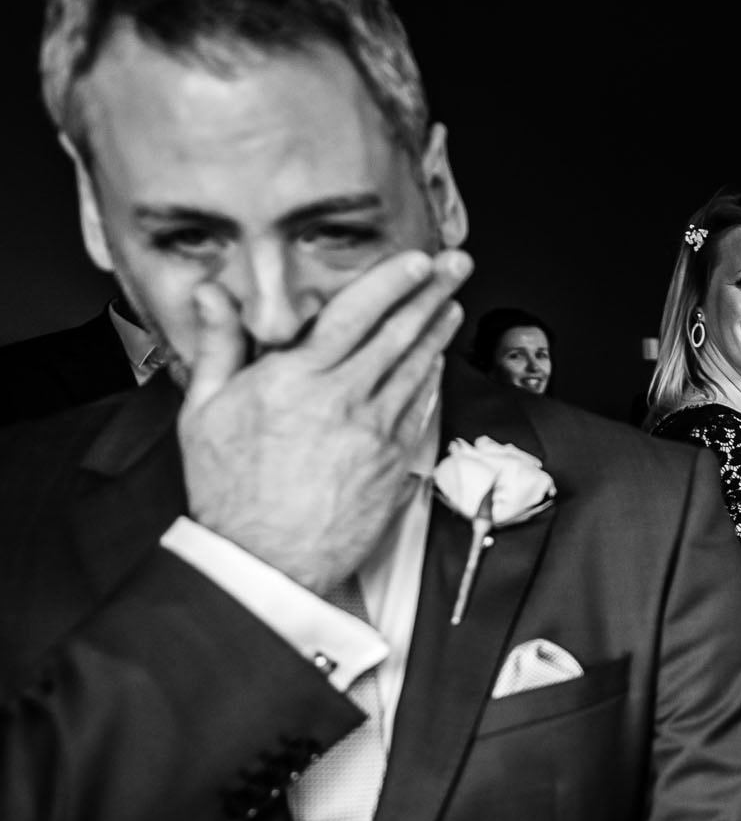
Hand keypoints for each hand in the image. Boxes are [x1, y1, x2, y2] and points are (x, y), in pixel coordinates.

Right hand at [179, 249, 472, 594]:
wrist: (264, 560)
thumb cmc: (230, 491)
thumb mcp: (204, 411)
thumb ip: (219, 345)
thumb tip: (212, 294)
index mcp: (296, 380)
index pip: (355, 315)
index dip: (392, 281)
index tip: (415, 260)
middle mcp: (343, 400)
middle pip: (398, 333)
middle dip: (432, 292)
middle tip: (456, 265)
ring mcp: (375, 432)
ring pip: (417, 369)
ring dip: (438, 331)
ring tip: (453, 303)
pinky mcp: (392, 462)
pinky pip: (419, 410)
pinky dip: (432, 380)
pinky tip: (438, 362)